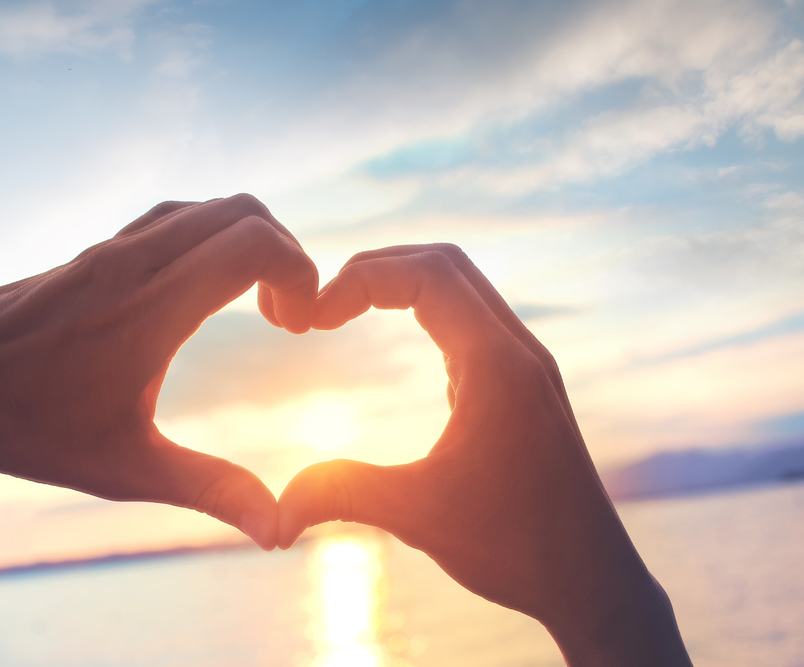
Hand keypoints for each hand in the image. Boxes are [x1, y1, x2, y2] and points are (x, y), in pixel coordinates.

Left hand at [0, 195, 317, 548]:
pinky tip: (200, 293)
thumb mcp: (126, 469)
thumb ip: (210, 490)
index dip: (299, 270)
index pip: (252, 241)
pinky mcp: (96, 251)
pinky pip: (172, 218)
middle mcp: (136, 262)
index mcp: (153, 307)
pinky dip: (210, 238)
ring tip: (254, 303)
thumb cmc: (28, 428)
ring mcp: (113, 249)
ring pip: (207, 207)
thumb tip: (278, 531)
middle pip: (242, 210)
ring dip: (248, 241)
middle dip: (285, 253)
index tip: (298, 324)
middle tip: (285, 316)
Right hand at [277, 245, 690, 664]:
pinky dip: (428, 310)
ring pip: (463, 287)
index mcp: (496, 366)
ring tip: (349, 310)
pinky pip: (474, 320)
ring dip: (404, 284)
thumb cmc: (518, 548)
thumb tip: (274, 509)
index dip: (361, 278)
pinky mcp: (524, 386)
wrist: (593, 581)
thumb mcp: (418, 515)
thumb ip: (341, 495)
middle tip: (325, 303)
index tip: (314, 316)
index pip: (427, 275)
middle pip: (445, 264)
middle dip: (377, 269)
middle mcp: (518, 351)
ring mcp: (526, 366)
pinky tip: (402, 343)